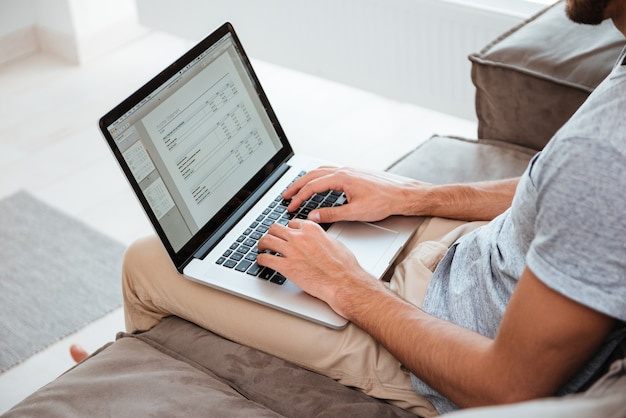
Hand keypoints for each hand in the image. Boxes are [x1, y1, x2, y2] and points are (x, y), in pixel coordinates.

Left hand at [256, 219, 377, 316]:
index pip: (292, 223)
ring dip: (262, 244)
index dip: (288, 230)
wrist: (343, 282)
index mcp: (311, 229)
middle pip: (275, 228)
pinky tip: (261, 262)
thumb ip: (321, 238)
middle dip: (272, 234)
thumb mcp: (335, 243)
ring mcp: (291, 251)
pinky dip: (260, 259)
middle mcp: (299, 237)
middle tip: (270, 240)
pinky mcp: (286, 267)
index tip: (286, 235)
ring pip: (266, 240)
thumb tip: (318, 240)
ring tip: (261, 249)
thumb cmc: (344, 266)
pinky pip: (265, 259)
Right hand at [284, 166, 418, 222]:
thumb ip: (331, 214)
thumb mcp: (355, 212)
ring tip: (296, 189)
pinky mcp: (353, 172)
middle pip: (311, 176)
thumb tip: (313, 216)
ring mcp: (348, 170)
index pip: (312, 187)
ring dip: (306, 180)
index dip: (298, 198)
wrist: (402, 194)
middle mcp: (343, 170)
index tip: (290, 206)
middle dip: (296, 186)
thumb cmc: (383, 202)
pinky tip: (317, 183)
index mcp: (341, 178)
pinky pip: (329, 171)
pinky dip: (317, 176)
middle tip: (285, 196)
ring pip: (320, 171)